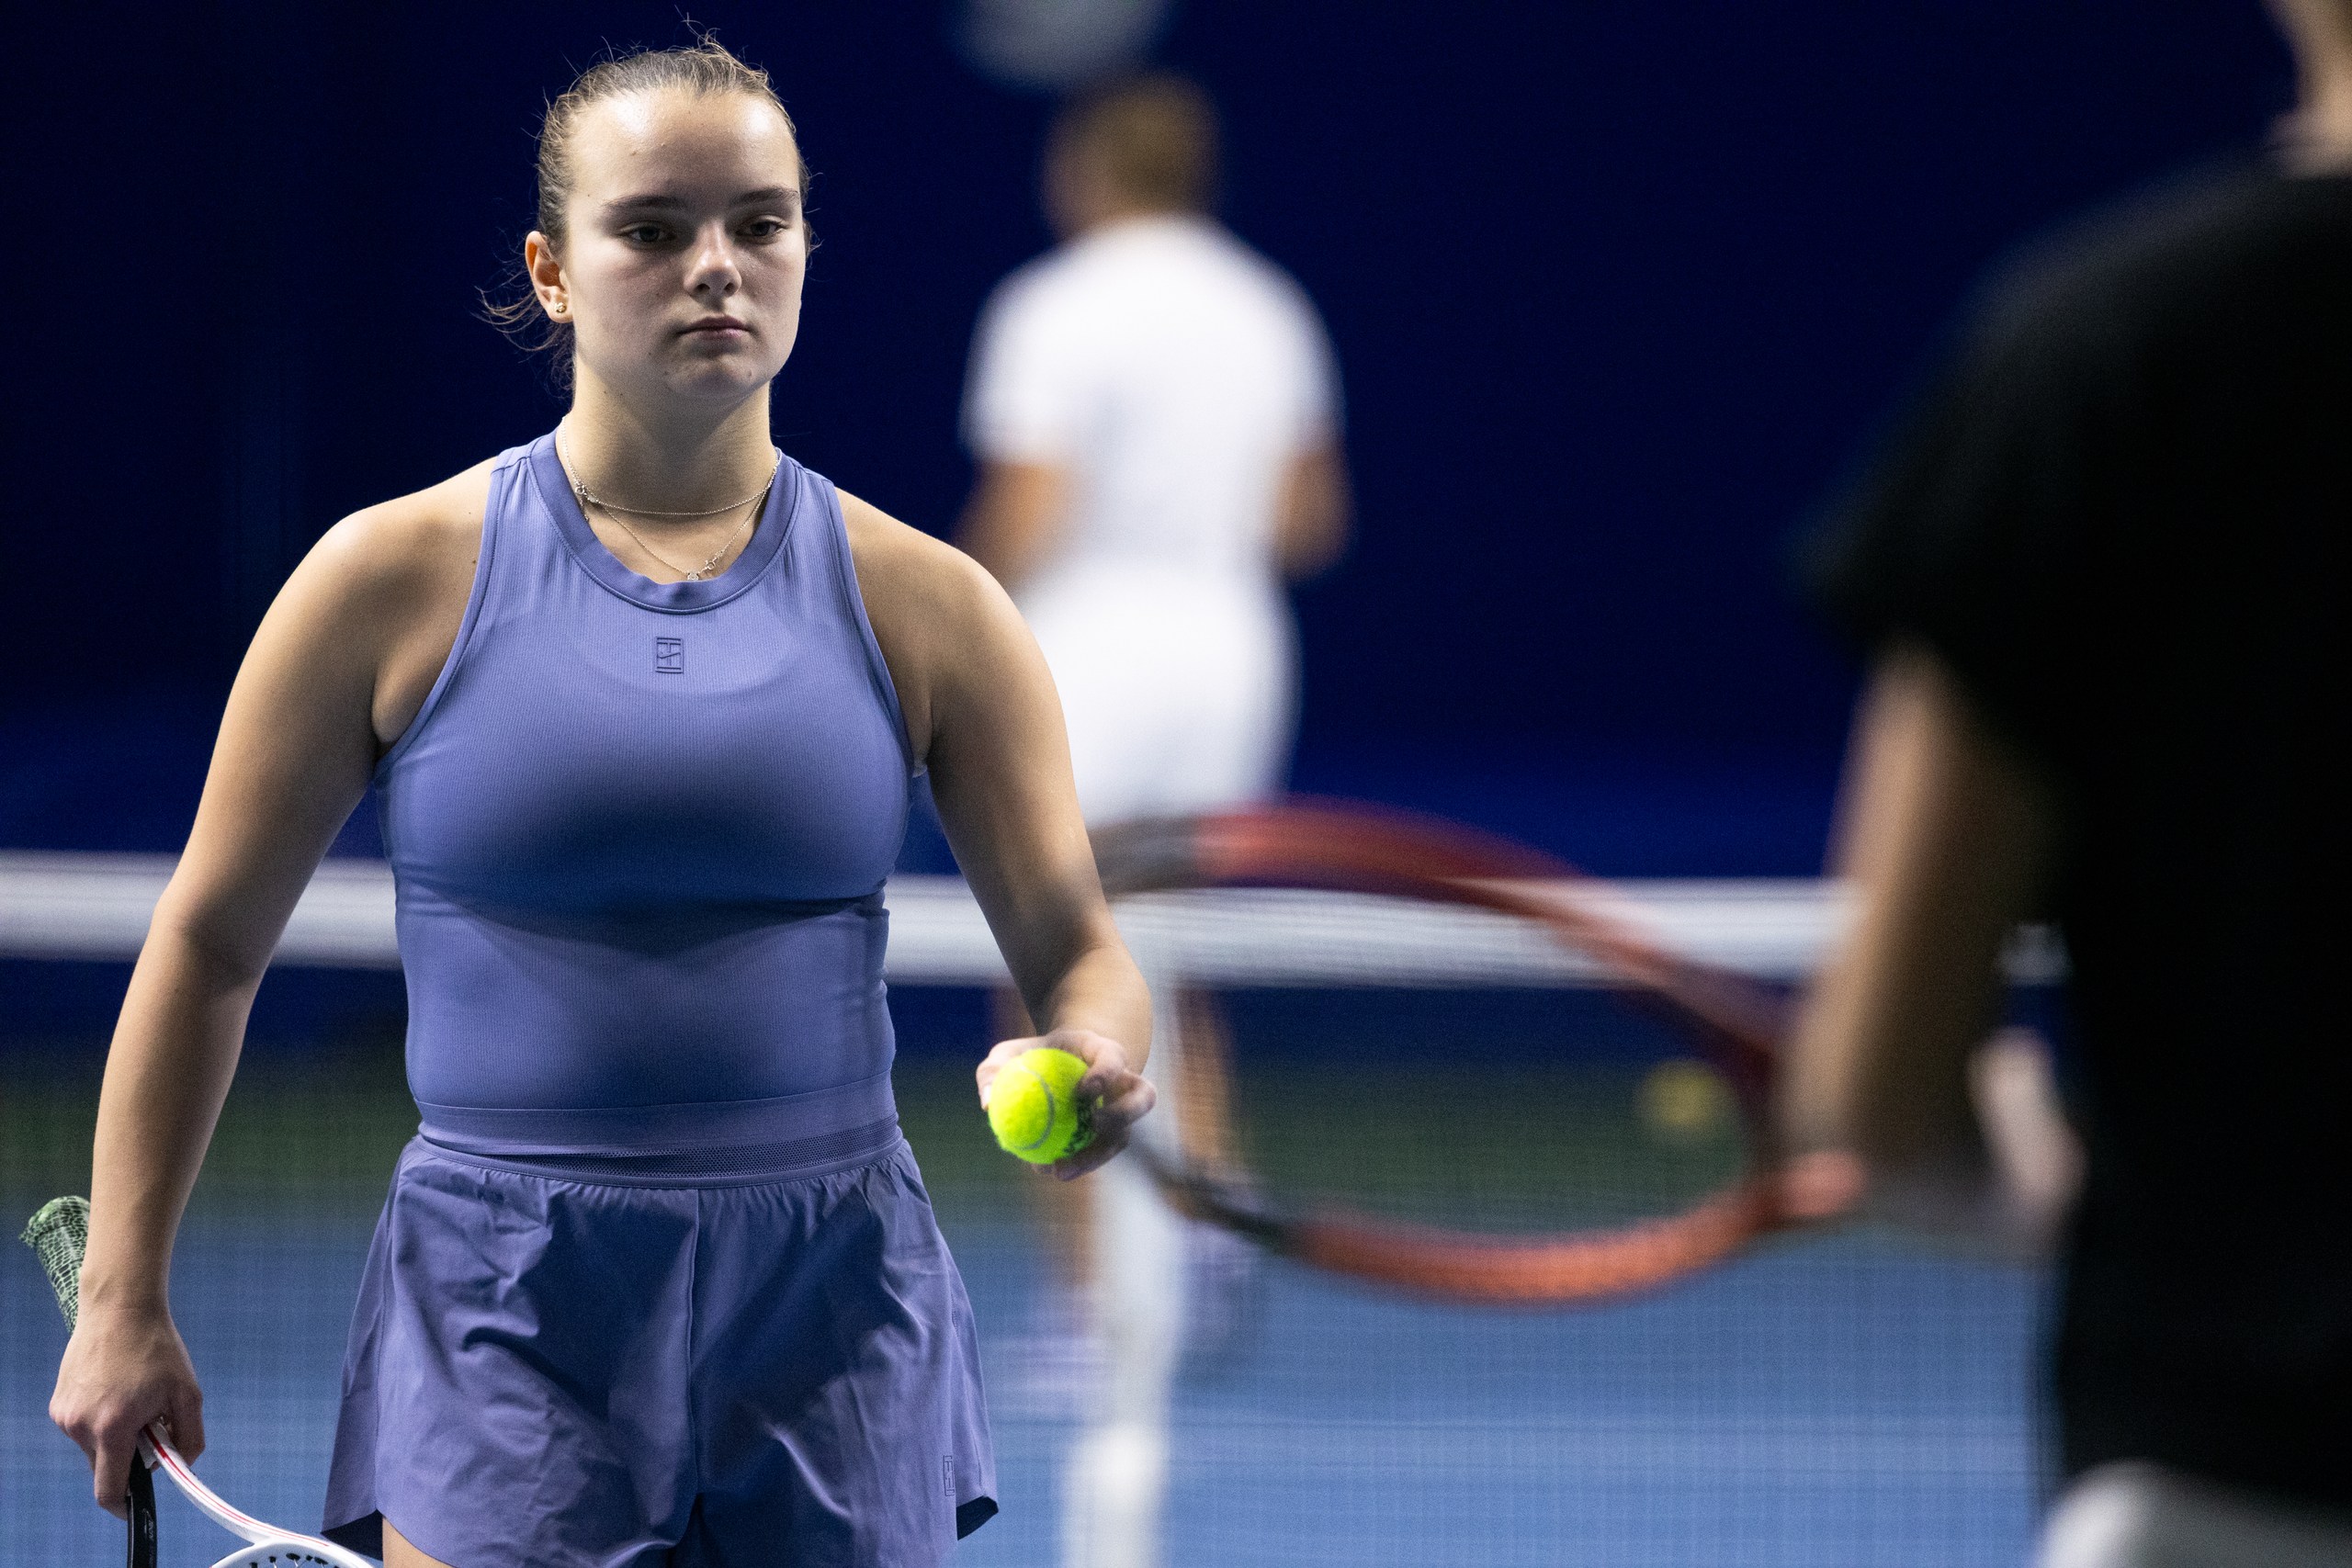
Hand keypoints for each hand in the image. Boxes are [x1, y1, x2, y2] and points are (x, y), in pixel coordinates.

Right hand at [50, 1298, 204, 1517]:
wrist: (120, 1309)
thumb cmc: (157, 1349)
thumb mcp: (188, 1393)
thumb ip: (189, 1437)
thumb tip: (181, 1466)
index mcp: (112, 1427)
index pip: (109, 1488)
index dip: (124, 1505)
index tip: (136, 1507)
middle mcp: (80, 1426)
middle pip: (105, 1465)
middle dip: (130, 1456)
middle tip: (152, 1422)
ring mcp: (65, 1416)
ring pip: (94, 1446)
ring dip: (116, 1435)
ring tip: (134, 1397)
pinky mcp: (58, 1405)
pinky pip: (83, 1427)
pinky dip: (101, 1421)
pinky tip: (116, 1389)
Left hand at [976, 1026, 1155, 1180]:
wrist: (1061, 1064)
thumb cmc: (1033, 1055)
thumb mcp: (1007, 1055)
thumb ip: (994, 1071)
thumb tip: (987, 1102)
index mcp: (1104, 1051)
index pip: (1114, 1059)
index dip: (1106, 1074)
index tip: (1084, 1090)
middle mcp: (1124, 1081)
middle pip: (1143, 1097)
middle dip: (1124, 1113)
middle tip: (1092, 1126)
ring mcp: (1123, 1110)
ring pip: (1124, 1135)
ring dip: (1098, 1155)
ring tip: (1062, 1169)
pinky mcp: (1113, 1134)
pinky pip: (1100, 1152)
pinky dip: (1078, 1163)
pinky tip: (1046, 1170)